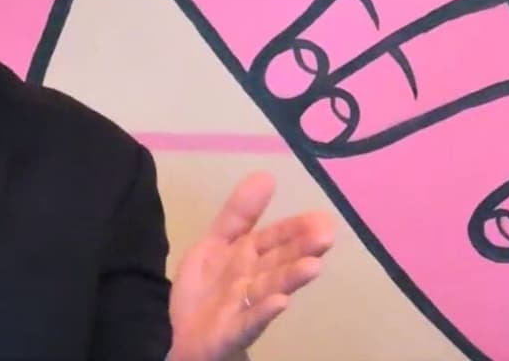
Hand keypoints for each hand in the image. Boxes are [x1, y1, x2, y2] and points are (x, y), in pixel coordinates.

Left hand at [166, 172, 333, 360]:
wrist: (182, 333)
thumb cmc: (207, 288)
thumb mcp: (216, 243)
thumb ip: (239, 213)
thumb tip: (266, 174)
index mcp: (248, 257)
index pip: (275, 238)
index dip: (295, 228)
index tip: (323, 218)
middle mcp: (253, 280)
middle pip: (279, 262)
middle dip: (302, 250)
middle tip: (326, 236)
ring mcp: (245, 306)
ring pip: (271, 289)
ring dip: (291, 278)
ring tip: (313, 266)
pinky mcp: (233, 330)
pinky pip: (250, 321)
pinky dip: (265, 312)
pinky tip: (281, 303)